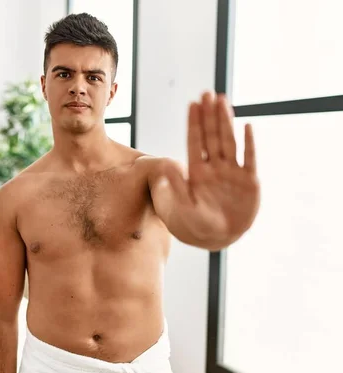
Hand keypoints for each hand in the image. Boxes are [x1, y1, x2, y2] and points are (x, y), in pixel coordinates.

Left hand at [163, 91, 259, 240]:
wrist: (219, 236)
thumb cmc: (197, 223)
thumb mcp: (184, 207)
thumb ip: (176, 186)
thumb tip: (165, 165)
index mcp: (197, 172)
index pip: (195, 142)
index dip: (194, 123)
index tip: (192, 104)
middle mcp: (215, 167)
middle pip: (212, 136)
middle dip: (210, 115)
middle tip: (207, 93)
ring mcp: (232, 172)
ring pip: (229, 142)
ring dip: (227, 122)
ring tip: (223, 101)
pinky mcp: (249, 181)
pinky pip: (250, 158)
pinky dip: (249, 143)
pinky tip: (248, 126)